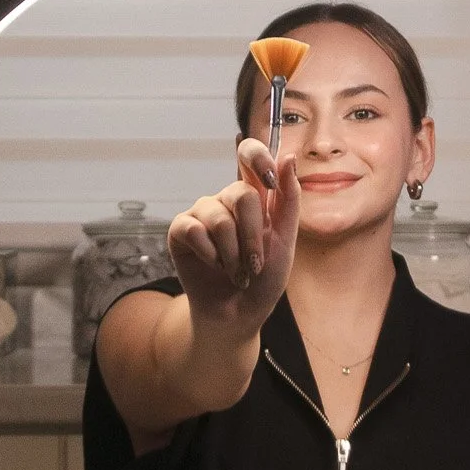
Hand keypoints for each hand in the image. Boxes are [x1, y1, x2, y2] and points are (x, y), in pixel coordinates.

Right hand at [166, 141, 300, 332]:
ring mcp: (202, 213)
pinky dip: (210, 256)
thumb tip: (288, 157)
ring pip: (220, 219)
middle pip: (242, 194)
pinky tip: (214, 267)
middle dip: (253, 237)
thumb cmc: (264, 280)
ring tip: (237, 272)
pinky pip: (195, 230)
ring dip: (233, 255)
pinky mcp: (180, 230)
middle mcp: (226, 199)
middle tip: (255, 264)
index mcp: (254, 196)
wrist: (239, 315)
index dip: (258, 157)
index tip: (270, 180)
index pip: (251, 155)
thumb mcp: (285, 241)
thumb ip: (288, 200)